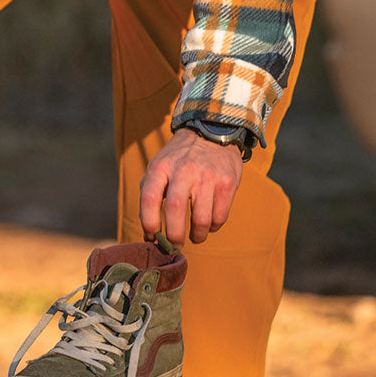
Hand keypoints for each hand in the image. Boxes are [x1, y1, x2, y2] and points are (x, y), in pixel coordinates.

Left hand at [139, 129, 242, 244]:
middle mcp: (183, 170)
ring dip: (197, 236)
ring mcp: (207, 176)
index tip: (151, 237)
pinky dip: (213, 227)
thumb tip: (148, 232)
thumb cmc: (179, 158)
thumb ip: (150, 192)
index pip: (149, 198)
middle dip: (174, 236)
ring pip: (201, 219)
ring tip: (195, 237)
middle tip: (174, 245)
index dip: (148, 223)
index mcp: (161, 167)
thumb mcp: (159, 165)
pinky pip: (220, 217)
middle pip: (175, 210)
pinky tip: (209, 224)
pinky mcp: (227, 183)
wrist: (211, 132)